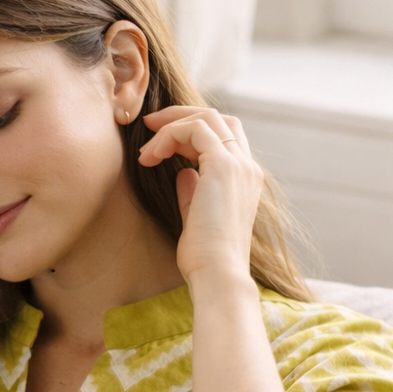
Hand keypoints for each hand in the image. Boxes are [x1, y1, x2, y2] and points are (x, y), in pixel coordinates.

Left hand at [137, 106, 262, 287]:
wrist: (218, 274)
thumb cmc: (205, 258)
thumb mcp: (196, 218)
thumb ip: (192, 192)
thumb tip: (182, 172)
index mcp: (244, 180)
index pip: (223, 136)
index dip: (191, 132)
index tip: (160, 144)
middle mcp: (247, 167)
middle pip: (217, 118)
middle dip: (180, 117)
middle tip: (149, 127)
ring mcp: (238, 164)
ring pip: (205, 118)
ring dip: (170, 126)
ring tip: (146, 152)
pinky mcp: (222, 165)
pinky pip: (193, 129)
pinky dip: (169, 136)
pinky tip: (151, 158)